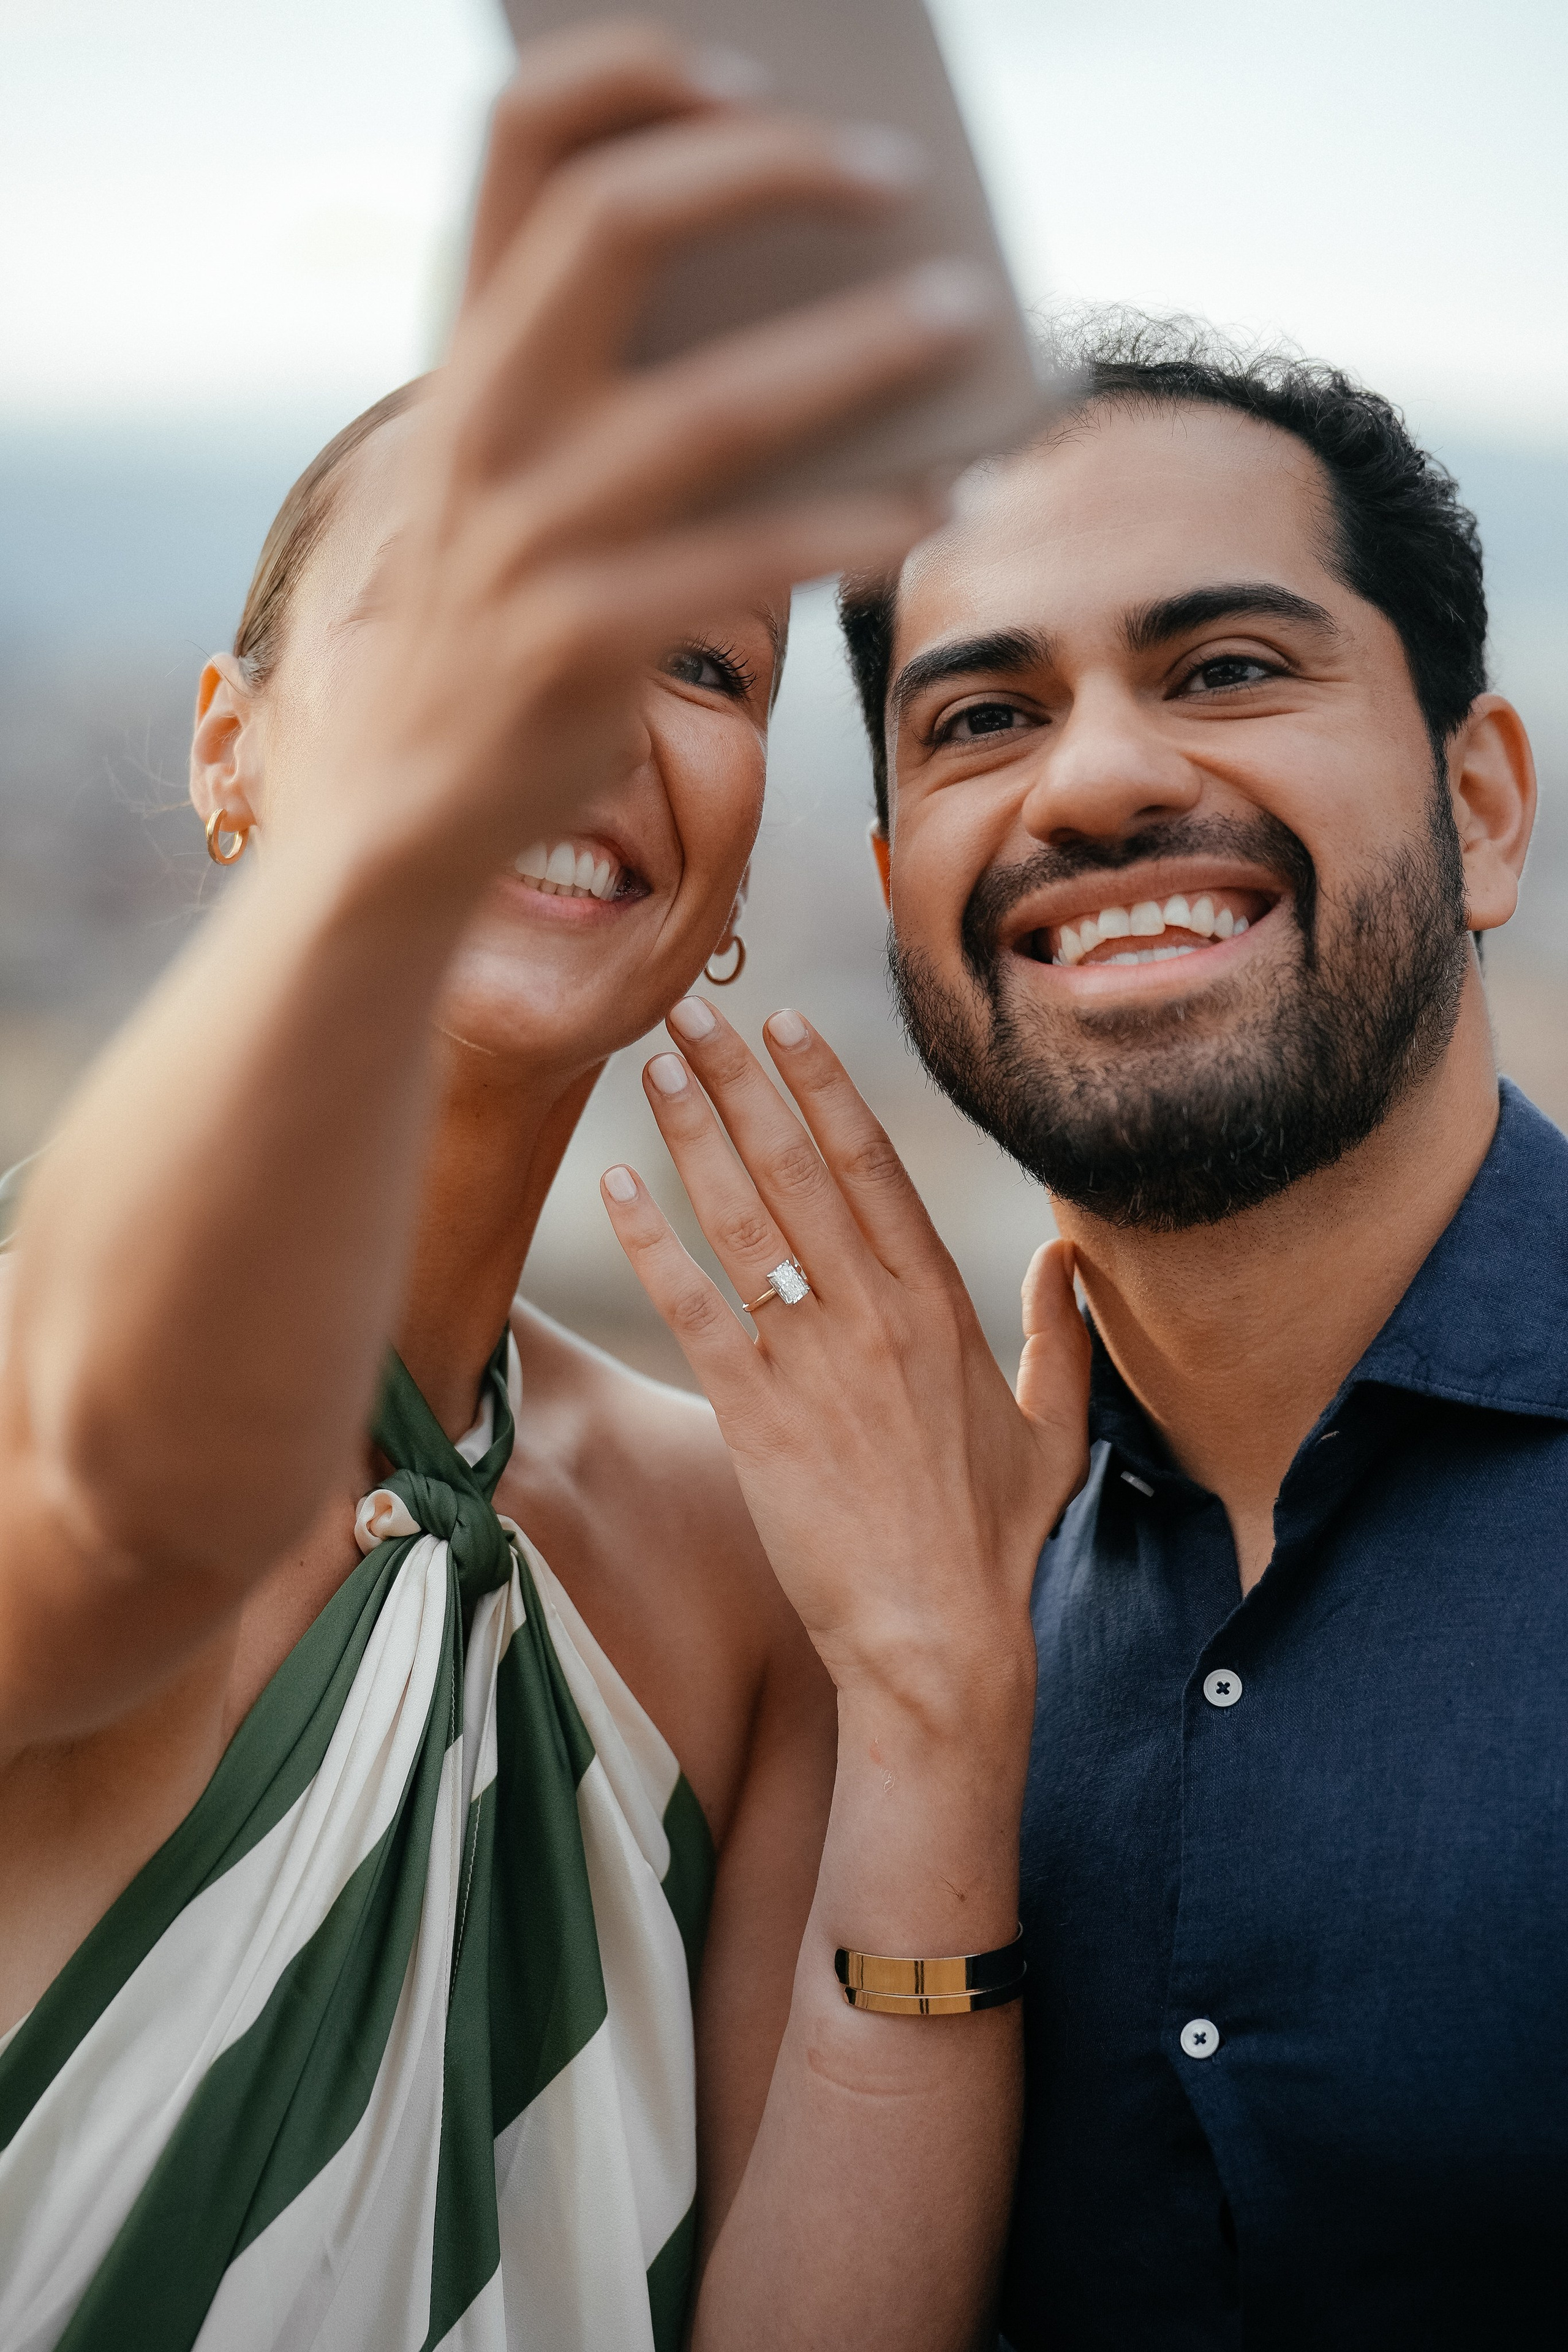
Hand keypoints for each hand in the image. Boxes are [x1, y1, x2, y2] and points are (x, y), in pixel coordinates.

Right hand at [311, 23, 993, 888]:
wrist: (408, 800)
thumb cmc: (503, 617)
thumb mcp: (522, 477)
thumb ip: (619, 385)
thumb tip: (822, 301)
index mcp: (463, 358)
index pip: (513, 144)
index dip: (627, 73)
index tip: (746, 65)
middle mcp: (479, 424)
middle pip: (611, 226)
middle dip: (763, 171)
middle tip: (894, 169)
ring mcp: (523, 536)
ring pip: (711, 407)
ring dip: (858, 350)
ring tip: (965, 315)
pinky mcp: (579, 644)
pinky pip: (750, 564)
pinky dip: (859, 524)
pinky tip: (940, 497)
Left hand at [600, 999, 1090, 1719]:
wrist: (938, 1640)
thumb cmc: (993, 1543)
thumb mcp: (1053, 1430)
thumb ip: (1059, 1335)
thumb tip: (1067, 1259)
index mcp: (939, 1307)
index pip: (875, 1166)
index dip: (825, 1087)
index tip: (786, 1024)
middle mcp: (874, 1315)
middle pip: (799, 1168)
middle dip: (743, 1081)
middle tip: (692, 1012)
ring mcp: (812, 1362)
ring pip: (743, 1220)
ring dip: (693, 1135)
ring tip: (654, 1067)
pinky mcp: (757, 1416)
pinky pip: (693, 1309)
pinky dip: (650, 1245)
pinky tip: (613, 1188)